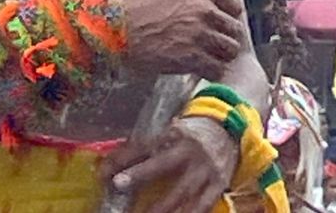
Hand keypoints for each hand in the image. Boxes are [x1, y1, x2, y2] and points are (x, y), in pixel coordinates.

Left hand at [102, 115, 237, 212]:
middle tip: (120, 184)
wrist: (232, 130)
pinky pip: (202, 205)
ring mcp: (205, 169)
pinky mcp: (218, 184)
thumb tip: (104, 167)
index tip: (106, 175)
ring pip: (182, 192)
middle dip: (142, 175)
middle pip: (163, 164)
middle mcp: (190, 151)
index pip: (145, 146)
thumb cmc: (191, 135)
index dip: (125, 160)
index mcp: (174, 136)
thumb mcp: (168, 135)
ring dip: (162, 209)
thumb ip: (140, 150)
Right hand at [120, 0, 246, 75]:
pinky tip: (203, 70)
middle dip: (227, 37)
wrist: (116, 31)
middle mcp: (206, 11)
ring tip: (212, 58)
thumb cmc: (139, 5)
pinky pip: (216, 68)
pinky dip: (213, 71)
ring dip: (223, 55)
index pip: (234, 6)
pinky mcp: (192, 58)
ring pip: (230, 49)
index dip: (228, 17)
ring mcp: (200, 35)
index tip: (221, 25)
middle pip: (234, 29)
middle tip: (216, 44)